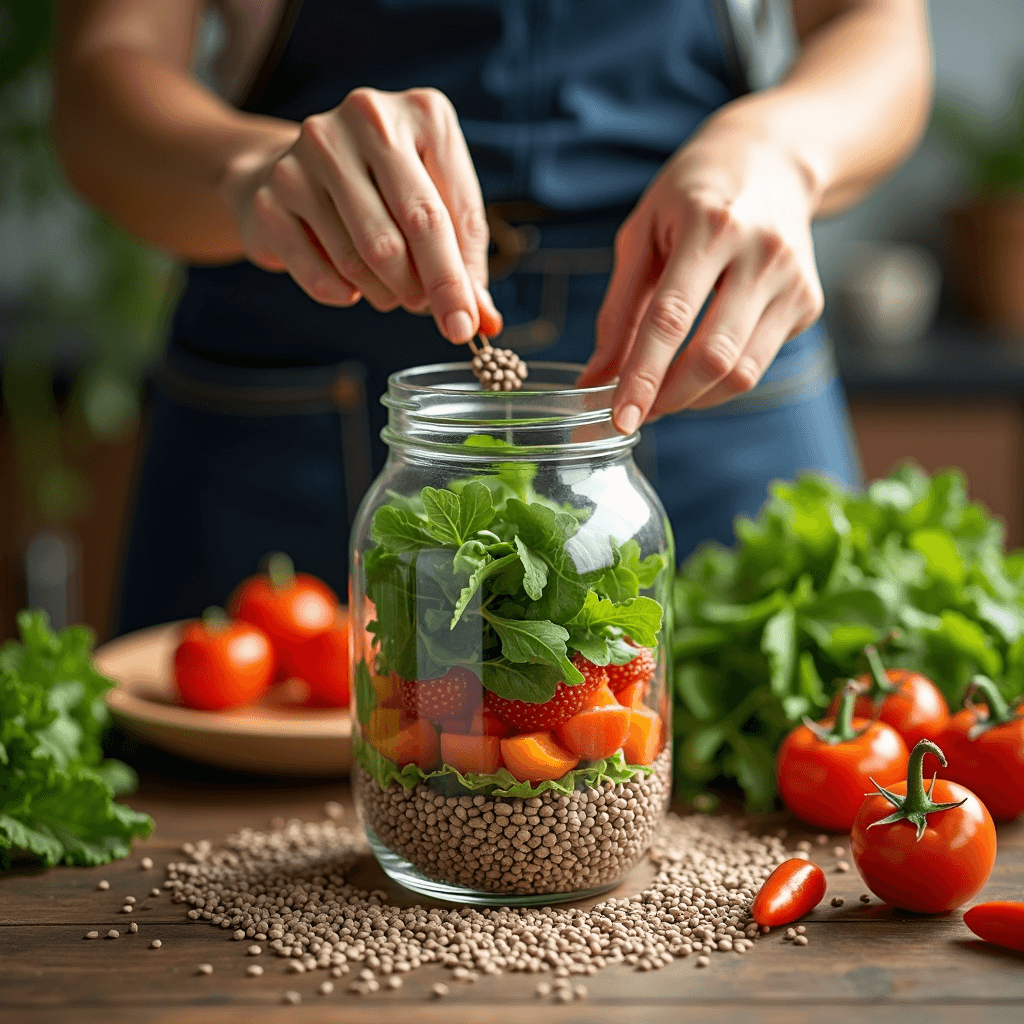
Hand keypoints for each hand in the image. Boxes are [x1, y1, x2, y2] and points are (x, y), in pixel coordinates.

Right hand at [220, 87, 501, 342]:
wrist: (285, 169)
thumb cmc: (382, 191)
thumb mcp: (435, 209)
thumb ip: (463, 261)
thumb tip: (485, 322)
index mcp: (422, 114)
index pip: (449, 214)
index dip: (458, 281)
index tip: (465, 327)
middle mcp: (367, 118)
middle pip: (411, 228)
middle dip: (426, 288)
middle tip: (426, 311)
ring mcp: (312, 151)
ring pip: (365, 257)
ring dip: (386, 294)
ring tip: (389, 291)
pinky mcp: (272, 192)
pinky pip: (321, 274)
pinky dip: (344, 295)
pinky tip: (350, 284)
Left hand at [577, 115, 823, 430]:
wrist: (772, 160)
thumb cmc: (693, 194)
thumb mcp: (641, 234)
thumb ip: (618, 311)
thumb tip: (595, 379)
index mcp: (710, 225)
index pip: (671, 319)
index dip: (643, 377)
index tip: (619, 418)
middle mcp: (761, 253)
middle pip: (713, 356)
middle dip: (668, 399)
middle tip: (634, 414)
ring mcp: (792, 280)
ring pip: (742, 373)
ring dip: (692, 400)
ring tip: (659, 397)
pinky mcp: (808, 303)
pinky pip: (758, 365)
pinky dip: (719, 383)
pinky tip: (695, 368)